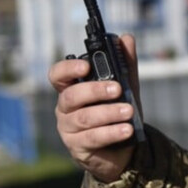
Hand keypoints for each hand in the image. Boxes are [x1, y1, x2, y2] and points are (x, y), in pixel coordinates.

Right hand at [48, 34, 140, 182]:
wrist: (121, 150)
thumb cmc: (116, 112)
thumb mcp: (124, 88)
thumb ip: (125, 65)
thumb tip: (126, 38)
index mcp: (71, 88)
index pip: (58, 75)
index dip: (68, 68)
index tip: (86, 65)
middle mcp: (65, 108)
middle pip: (71, 96)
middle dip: (95, 91)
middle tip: (118, 89)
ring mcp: (68, 129)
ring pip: (83, 118)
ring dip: (108, 113)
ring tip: (129, 111)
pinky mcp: (77, 148)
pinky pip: (92, 138)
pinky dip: (111, 133)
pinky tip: (126, 130)